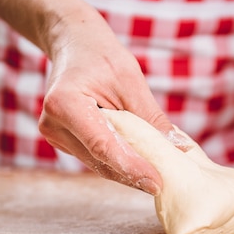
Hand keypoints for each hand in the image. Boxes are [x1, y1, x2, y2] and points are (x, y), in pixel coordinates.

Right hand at [38, 0, 177, 195]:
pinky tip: (138, 164)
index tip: (156, 183)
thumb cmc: (101, 58)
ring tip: (156, 175)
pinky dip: (117, 162)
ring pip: (98, 165)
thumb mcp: (132, 81)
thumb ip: (151, 118)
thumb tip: (179, 148)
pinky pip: (95, 158)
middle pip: (100, 161)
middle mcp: (53, 124)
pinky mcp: (62, 142)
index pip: (103, 146)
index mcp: (65, 103)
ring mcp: (54, 136)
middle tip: (164, 185)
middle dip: (133, 174)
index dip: (131, 167)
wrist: (75, 47)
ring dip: (127, 171)